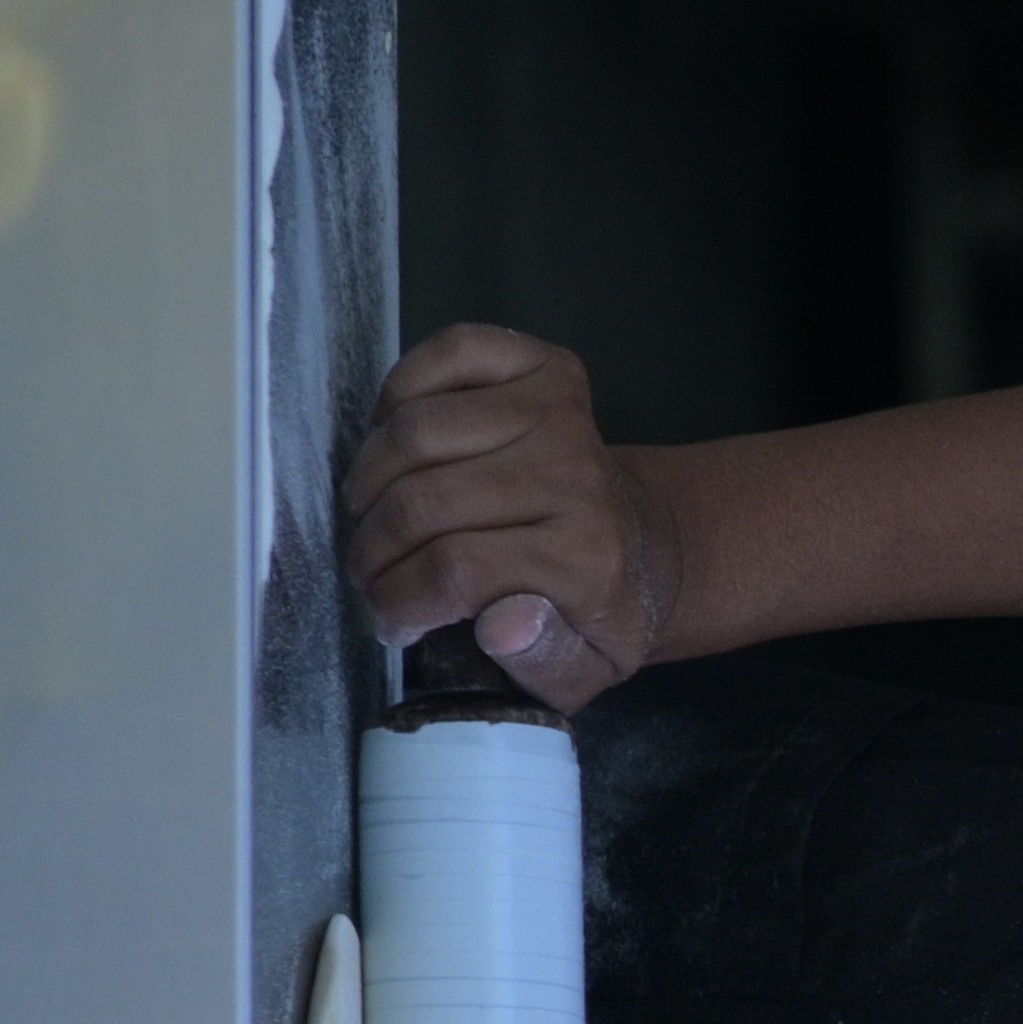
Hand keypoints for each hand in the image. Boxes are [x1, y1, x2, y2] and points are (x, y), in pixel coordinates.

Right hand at [340, 325, 679, 711]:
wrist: (650, 547)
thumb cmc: (599, 610)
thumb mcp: (585, 669)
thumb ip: (544, 662)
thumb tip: (500, 625)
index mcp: (587, 558)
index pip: (452, 568)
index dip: (398, 598)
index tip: (390, 620)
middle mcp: (575, 477)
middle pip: (422, 502)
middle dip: (374, 549)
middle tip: (372, 572)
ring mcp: (562, 414)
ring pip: (415, 431)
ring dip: (372, 479)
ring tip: (378, 516)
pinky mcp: (549, 368)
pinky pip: (449, 353)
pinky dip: (403, 392)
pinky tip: (402, 446)